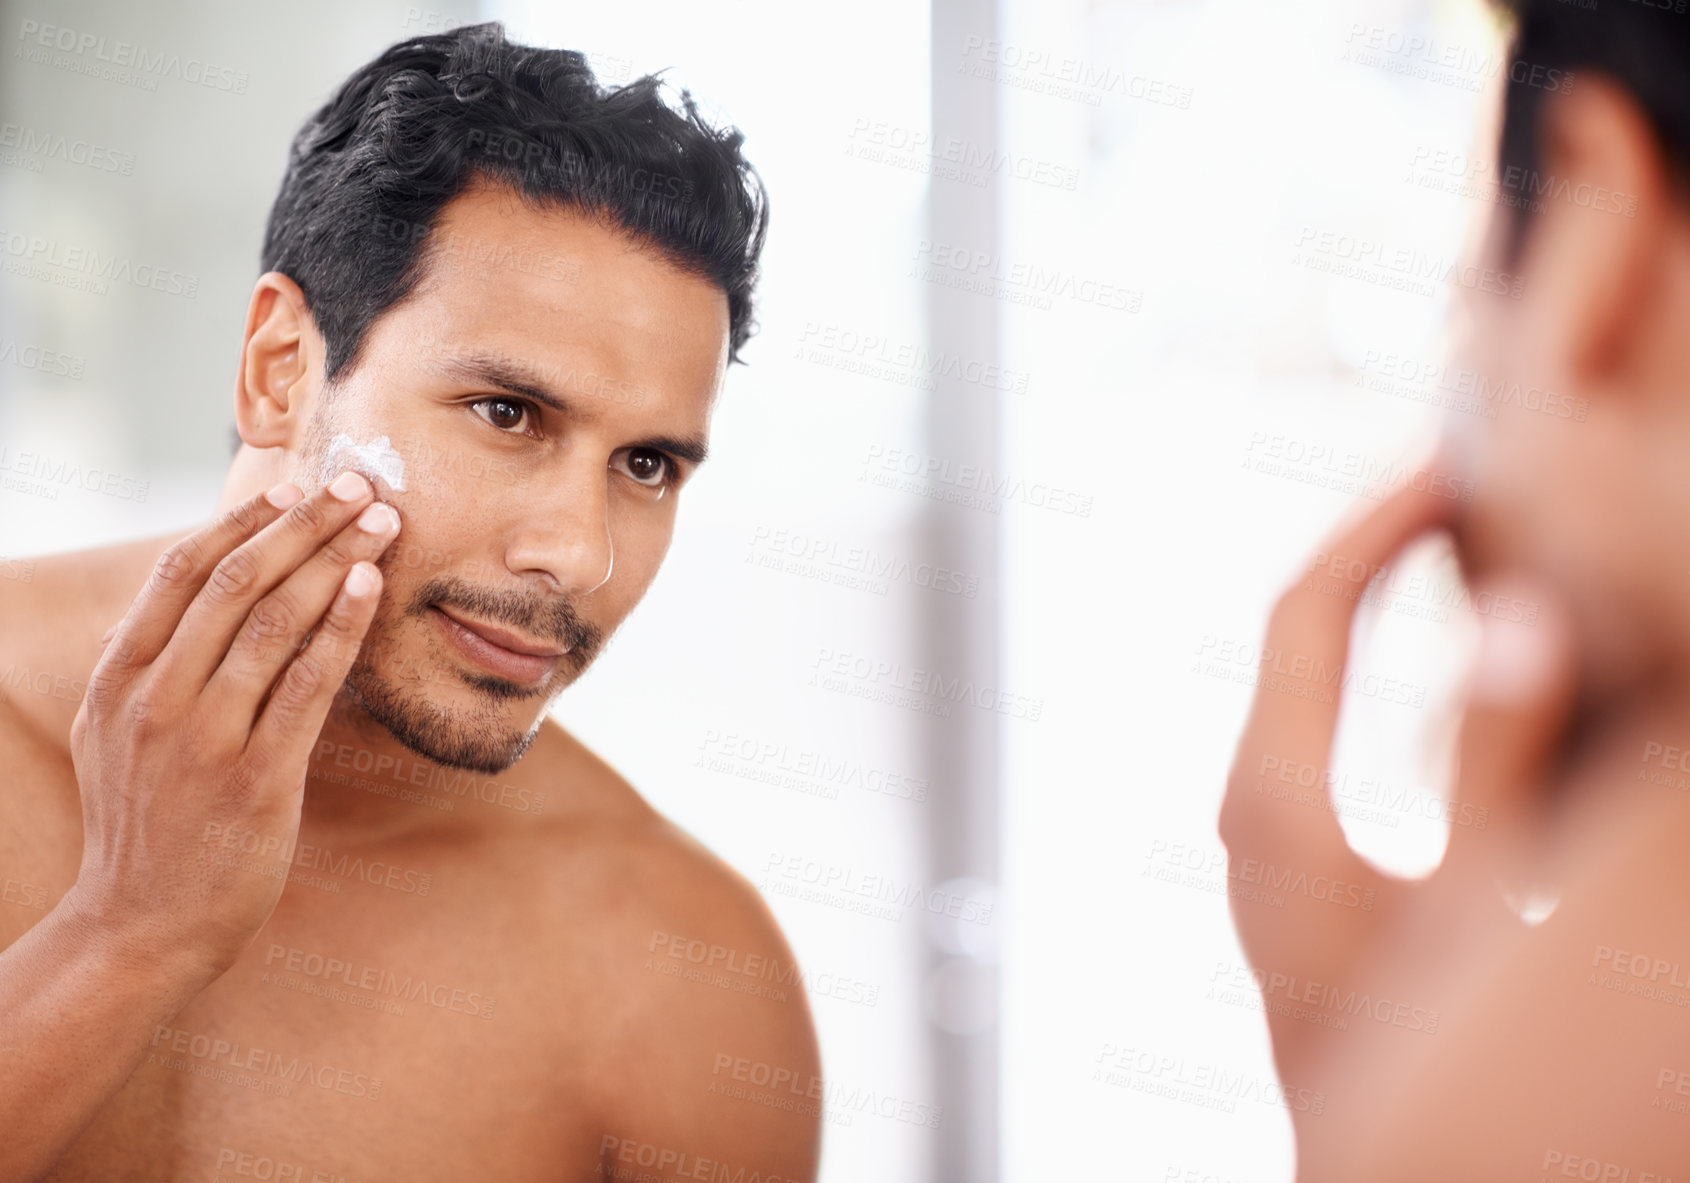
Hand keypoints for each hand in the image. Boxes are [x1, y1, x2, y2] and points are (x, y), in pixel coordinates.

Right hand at [63, 472, 401, 976]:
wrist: (140, 928)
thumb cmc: (147, 824)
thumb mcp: (121, 734)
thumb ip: (155, 664)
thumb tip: (208, 595)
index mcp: (120, 677)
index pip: (184, 571)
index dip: (245, 519)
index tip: (295, 485)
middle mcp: (155, 698)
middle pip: (238, 581)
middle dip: (305, 523)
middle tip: (359, 484)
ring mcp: (204, 738)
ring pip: (275, 622)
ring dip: (336, 560)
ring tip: (383, 522)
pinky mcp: (255, 778)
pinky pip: (306, 684)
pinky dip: (340, 627)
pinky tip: (369, 588)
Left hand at [1219, 477, 1579, 1171]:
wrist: (1369, 1164)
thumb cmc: (1419, 1042)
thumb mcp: (1482, 900)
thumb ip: (1496, 760)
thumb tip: (1517, 617)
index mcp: (1275, 790)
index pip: (1309, 607)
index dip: (1379, 523)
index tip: (1451, 465)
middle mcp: (1246, 798)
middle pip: (1297, 628)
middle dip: (1374, 546)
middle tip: (1459, 479)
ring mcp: (1256, 830)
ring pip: (1302, 673)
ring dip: (1370, 601)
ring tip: (1453, 537)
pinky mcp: (1284, 859)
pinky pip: (1316, 720)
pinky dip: (1368, 662)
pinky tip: (1434, 653)